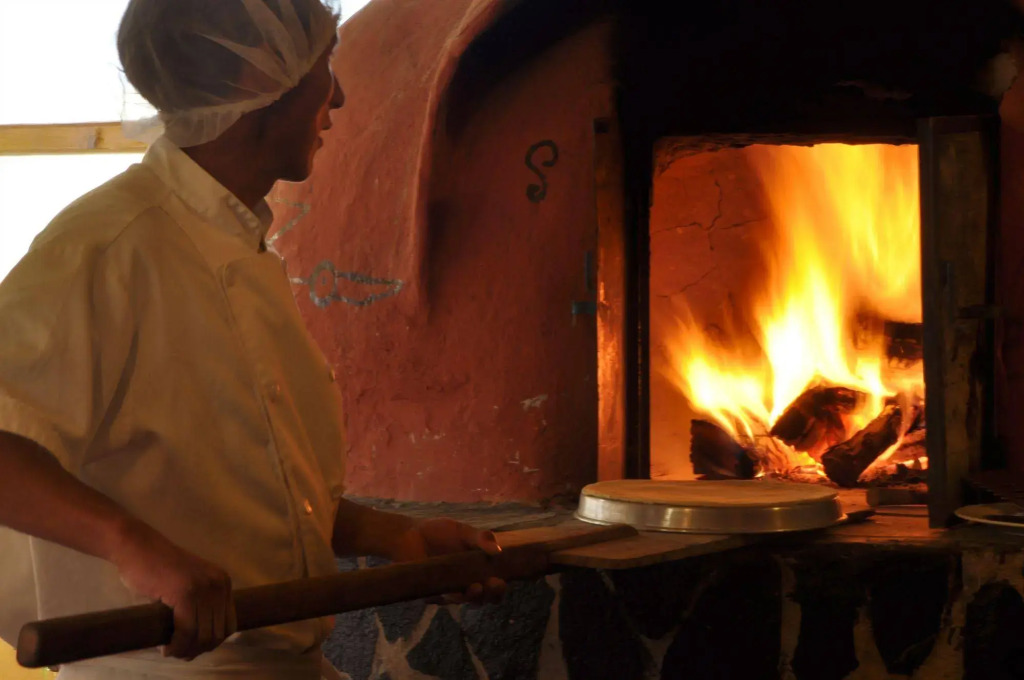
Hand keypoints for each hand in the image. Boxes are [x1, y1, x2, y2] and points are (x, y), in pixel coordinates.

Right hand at [109, 521, 236, 659]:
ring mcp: (203, 588)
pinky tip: (165, 647)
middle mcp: (219, 584)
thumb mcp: (189, 585)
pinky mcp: (185, 593)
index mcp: (223, 582)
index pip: (229, 625)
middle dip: (198, 649)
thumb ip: (200, 605)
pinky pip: (186, 631)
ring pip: (202, 636)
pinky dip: (176, 645)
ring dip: (186, 650)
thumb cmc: (156, 569)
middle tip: (178, 652)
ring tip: (171, 651)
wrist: (137, 547)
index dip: (212, 642)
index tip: (193, 648)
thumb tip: (205, 642)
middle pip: (217, 634)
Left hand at [389, 518, 505, 604]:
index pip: (494, 587)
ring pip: (464, 601)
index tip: (500, 580)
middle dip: (490, 595)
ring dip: (472, 597)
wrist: (409, 535)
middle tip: (491, 585)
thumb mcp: (463, 531)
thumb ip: (481, 539)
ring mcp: (449, 590)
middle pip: (483, 599)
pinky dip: (447, 595)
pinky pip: (442, 599)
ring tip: (474, 587)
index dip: (499, 588)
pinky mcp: (432, 593)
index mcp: (478, 570)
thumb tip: (499, 550)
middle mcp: (466, 584)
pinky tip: (449, 590)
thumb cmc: (439, 532)